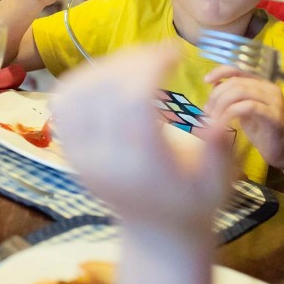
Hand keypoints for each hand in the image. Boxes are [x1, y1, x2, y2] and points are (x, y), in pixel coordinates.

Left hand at [52, 45, 233, 237]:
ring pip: (77, 92)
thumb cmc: (193, 201)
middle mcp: (103, 161)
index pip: (132, 103)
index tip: (175, 52)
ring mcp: (80, 155)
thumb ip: (219, 152)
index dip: (150, 67)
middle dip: (132, 60)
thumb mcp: (219, 183)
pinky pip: (64, 102)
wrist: (156, 232)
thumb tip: (220, 122)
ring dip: (106, 65)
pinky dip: (83, 77)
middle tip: (160, 51)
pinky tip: (113, 72)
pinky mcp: (69, 149)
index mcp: (141, 169)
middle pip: (103, 91)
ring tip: (138, 60)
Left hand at [204, 65, 283, 169]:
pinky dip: (229, 113)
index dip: (221, 71)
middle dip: (217, 95)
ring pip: (240, 92)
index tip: (206, 80)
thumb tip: (215, 84)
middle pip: (236, 82)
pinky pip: (247, 107)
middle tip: (207, 112)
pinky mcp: (274, 116)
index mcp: (262, 84)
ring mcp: (274, 101)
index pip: (239, 68)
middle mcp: (270, 88)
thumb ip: (231, 96)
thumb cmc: (262, 131)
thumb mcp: (242, 110)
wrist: (283, 152)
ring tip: (212, 119)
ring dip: (221, 104)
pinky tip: (222, 123)